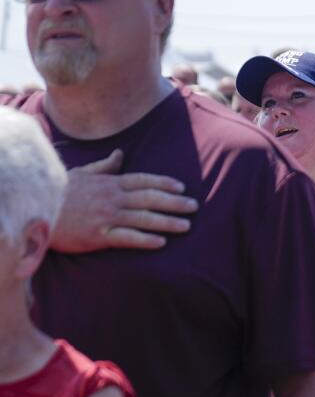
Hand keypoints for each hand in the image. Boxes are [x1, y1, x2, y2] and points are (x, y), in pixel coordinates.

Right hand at [52, 149, 197, 251]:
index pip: (143, 181)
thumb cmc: (59, 192)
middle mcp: (111, 198)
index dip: (164, 183)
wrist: (37, 210)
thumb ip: (104, 165)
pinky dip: (144, 240)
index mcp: (109, 183)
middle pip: (149, 199)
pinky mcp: (98, 235)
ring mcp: (106, 217)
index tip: (182, 187)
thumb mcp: (82, 173)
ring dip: (167, 222)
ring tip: (186, 226)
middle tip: (194, 206)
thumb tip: (121, 154)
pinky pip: (125, 238)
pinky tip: (160, 243)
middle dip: (174, 202)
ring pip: (143, 218)